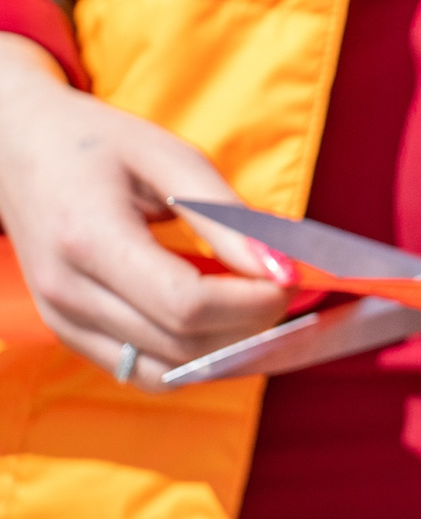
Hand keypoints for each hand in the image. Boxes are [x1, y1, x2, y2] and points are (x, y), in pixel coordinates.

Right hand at [0, 34, 293, 384]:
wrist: (16, 149)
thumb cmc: (98, 145)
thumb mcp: (169, 159)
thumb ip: (228, 218)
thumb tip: (285, 269)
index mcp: (89, 240)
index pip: (186, 305)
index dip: (253, 304)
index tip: (294, 280)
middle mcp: (68, 293)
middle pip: (183, 345)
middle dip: (254, 328)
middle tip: (292, 294)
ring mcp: (65, 322)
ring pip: (169, 373)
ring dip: (229, 353)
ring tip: (263, 310)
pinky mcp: (72, 336)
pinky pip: (146, 372)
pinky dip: (196, 360)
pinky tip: (224, 324)